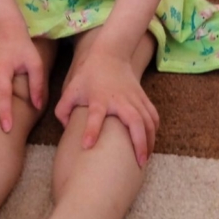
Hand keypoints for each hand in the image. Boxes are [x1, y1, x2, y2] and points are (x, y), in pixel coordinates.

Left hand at [54, 50, 159, 166]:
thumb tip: (66, 129)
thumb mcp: (71, 89)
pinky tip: (151, 142)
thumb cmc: (89, 75)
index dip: (91, 130)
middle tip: (139, 163)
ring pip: (148, 121)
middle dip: (139, 142)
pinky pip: (152, 115)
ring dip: (149, 141)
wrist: (110, 54)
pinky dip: (154, 130)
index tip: (87, 145)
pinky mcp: (142, 97)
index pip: (95, 115)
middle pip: (135, 121)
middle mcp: (119, 99)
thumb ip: (64, 110)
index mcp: (99, 98)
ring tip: (145, 159)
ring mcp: (134, 98)